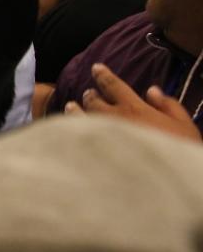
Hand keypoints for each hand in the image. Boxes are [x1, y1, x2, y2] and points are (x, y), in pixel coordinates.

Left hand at [65, 63, 200, 141]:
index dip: (104, 75)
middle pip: (94, 102)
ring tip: (71, 106)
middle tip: (87, 93)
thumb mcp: (184, 126)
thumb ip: (168, 105)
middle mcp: (113, 119)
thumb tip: (152, 90)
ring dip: (75, 110)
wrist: (164, 184)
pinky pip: (76, 139)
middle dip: (90, 95)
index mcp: (134, 108)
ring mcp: (100, 137)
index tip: (96, 67)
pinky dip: (70, 131)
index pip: (114, 86)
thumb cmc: (179, 151)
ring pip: (79, 118)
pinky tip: (66, 131)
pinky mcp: (92, 154)